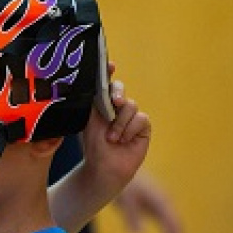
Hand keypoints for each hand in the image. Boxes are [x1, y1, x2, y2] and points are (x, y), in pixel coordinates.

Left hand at [81, 71, 151, 202]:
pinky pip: (140, 118)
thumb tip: (90, 84)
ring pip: (130, 105)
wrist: (104, 167)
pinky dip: (129, 130)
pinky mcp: (143, 126)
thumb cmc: (94, 145)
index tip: (110, 65)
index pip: (105, 82)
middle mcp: (117, 106)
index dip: (108, 71)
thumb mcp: (89, 122)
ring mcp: (131, 115)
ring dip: (119, 124)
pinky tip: (122, 141)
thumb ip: (92, 103)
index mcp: (101, 102)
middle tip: (116, 102)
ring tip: (111, 138)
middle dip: (118, 92)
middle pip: (120, 88)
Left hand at [114, 169, 183, 232]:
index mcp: (160, 202)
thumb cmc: (119, 181)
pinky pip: (165, 225)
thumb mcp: (122, 198)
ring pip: (173, 228)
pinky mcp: (155, 205)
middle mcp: (165, 203)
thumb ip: (130, 216)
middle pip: (177, 230)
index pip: (173, 229)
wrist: (117, 164)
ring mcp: (161, 204)